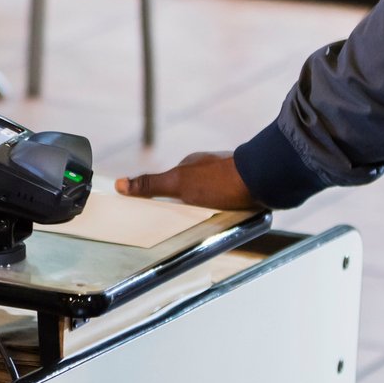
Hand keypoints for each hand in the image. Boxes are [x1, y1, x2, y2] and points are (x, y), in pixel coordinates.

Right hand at [115, 151, 260, 208]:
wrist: (263, 180)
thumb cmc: (220, 181)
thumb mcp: (178, 185)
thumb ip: (151, 185)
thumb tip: (120, 183)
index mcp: (192, 163)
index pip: (173, 181)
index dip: (167, 195)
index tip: (165, 209)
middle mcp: (211, 166)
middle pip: (194, 188)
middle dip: (191, 200)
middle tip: (190, 218)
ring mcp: (230, 175)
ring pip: (215, 193)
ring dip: (212, 204)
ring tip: (212, 218)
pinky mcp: (248, 185)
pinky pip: (233, 197)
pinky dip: (230, 205)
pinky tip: (232, 213)